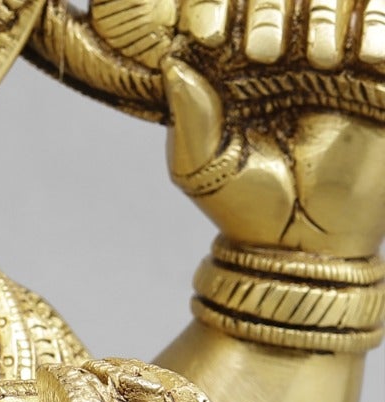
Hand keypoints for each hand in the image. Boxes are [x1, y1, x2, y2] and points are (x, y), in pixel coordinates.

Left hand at [161, 9, 384, 255]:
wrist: (304, 244)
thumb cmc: (247, 208)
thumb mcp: (201, 167)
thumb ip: (189, 116)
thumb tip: (172, 63)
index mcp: (239, 68)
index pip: (233, 10)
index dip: (220, 7)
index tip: (210, 33)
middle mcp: (288, 53)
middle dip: (274, 7)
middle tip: (265, 52)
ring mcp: (335, 59)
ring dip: (329, 14)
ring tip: (320, 61)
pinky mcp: (376, 77)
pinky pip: (384, 26)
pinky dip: (378, 27)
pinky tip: (362, 60)